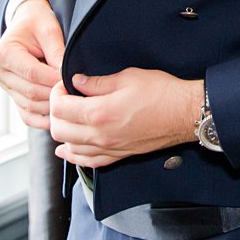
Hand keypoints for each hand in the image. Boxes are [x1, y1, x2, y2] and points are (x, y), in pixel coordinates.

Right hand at [0, 0, 65, 129]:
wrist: (26, 21)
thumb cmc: (37, 22)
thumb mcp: (49, 30)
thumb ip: (57, 53)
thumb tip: (67, 77)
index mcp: (5, 53)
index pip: (32, 74)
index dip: (54, 79)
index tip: (74, 81)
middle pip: (31, 92)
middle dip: (55, 94)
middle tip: (78, 94)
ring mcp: (4, 86)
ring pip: (30, 106)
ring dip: (51, 107)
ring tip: (72, 102)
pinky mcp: (12, 95)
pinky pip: (26, 114)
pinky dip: (42, 119)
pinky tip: (59, 117)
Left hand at [48, 68, 201, 167]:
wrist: (184, 113)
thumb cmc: (161, 92)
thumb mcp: (127, 77)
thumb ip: (97, 82)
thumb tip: (77, 81)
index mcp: (100, 113)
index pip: (60, 108)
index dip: (56, 93)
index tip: (63, 84)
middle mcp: (100, 135)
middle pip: (59, 129)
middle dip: (55, 112)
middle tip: (63, 97)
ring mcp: (108, 148)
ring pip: (69, 147)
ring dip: (62, 131)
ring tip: (67, 116)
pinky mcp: (118, 155)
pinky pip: (87, 162)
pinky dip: (73, 155)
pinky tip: (68, 149)